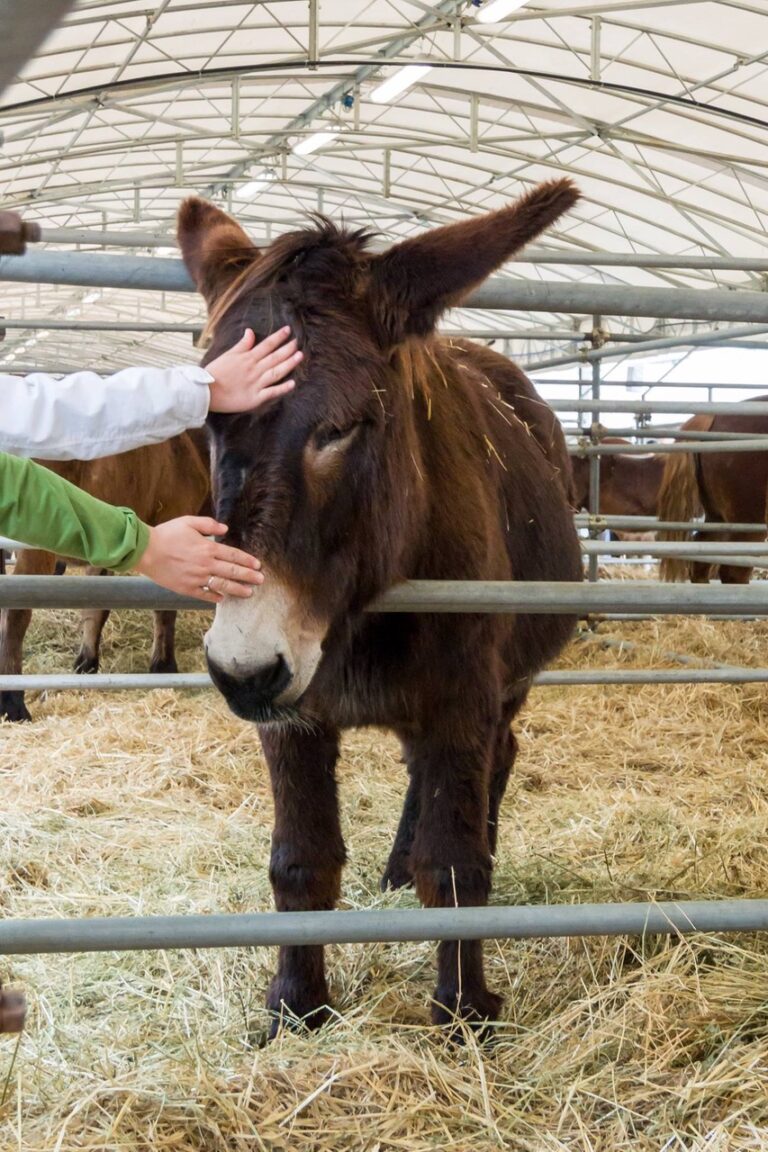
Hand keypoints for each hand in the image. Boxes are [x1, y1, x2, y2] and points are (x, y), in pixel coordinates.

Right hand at [136, 516, 263, 602]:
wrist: (146, 550)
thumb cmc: (166, 534)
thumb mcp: (188, 522)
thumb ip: (208, 524)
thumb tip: (224, 528)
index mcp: (207, 548)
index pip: (233, 555)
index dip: (247, 560)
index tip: (258, 565)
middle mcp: (205, 564)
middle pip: (232, 571)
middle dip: (249, 576)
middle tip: (261, 580)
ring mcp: (197, 578)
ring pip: (222, 585)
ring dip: (238, 589)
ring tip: (249, 593)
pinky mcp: (186, 588)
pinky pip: (205, 594)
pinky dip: (215, 597)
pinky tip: (223, 598)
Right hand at [206, 327, 301, 412]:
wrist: (206, 392)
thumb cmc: (215, 372)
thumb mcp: (228, 354)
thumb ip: (242, 344)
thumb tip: (250, 331)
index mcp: (247, 358)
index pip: (266, 345)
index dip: (278, 337)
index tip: (288, 330)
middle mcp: (254, 370)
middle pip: (274, 357)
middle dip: (287, 349)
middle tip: (298, 342)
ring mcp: (256, 384)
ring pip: (276, 372)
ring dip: (289, 364)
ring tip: (300, 356)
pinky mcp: (255, 398)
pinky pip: (271, 392)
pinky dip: (282, 388)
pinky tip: (293, 383)